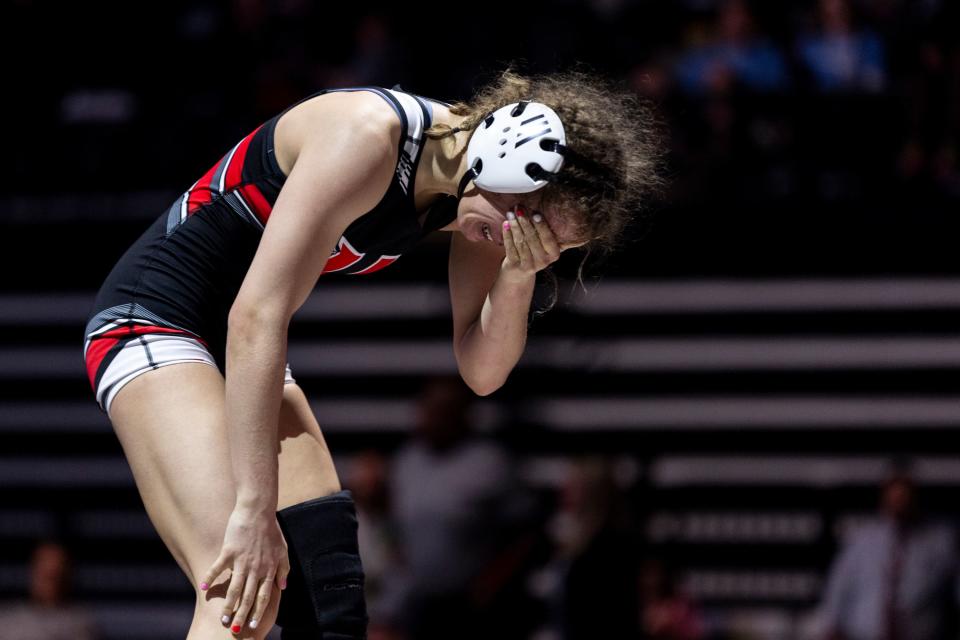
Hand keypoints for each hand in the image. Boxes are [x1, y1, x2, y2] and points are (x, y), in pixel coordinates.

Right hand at [199, 504, 290, 634]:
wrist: (258, 510)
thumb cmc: (271, 530)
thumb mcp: (283, 550)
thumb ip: (284, 570)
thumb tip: (283, 588)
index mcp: (268, 568)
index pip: (264, 595)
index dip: (258, 611)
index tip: (253, 624)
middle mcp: (255, 568)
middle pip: (248, 596)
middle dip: (242, 614)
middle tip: (235, 629)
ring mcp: (242, 560)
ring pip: (234, 588)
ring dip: (228, 604)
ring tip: (222, 618)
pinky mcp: (229, 551)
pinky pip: (218, 567)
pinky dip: (211, 578)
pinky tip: (205, 589)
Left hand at [501, 205, 575, 283]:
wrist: (520, 274)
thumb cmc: (533, 252)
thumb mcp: (543, 244)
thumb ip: (544, 231)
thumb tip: (538, 207)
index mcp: (553, 254)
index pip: (548, 238)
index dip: (541, 226)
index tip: (535, 212)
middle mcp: (543, 261)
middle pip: (532, 238)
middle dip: (525, 221)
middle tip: (519, 207)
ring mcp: (528, 265)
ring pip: (521, 242)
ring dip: (515, 226)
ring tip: (510, 213)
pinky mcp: (515, 266)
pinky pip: (510, 248)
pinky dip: (507, 235)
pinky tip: (505, 224)